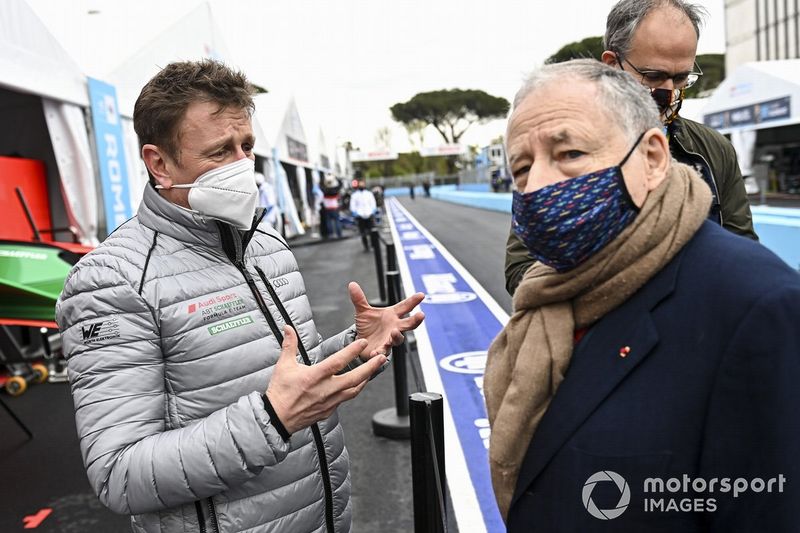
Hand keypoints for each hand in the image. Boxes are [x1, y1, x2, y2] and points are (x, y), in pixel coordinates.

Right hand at [266, 326, 386, 433]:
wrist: (276, 419)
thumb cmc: (279, 392)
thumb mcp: (283, 366)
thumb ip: (289, 345)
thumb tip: (288, 328)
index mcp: (315, 376)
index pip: (338, 361)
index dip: (352, 351)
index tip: (363, 342)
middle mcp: (325, 389)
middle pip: (354, 378)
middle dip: (371, 367)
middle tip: (383, 358)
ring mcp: (329, 402)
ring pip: (354, 390)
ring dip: (366, 379)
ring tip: (374, 370)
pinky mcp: (328, 411)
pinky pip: (345, 399)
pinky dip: (353, 390)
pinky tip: (357, 385)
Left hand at [348, 281, 424, 358]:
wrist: (361, 343)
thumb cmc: (368, 326)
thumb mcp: (363, 311)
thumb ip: (359, 299)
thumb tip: (352, 284)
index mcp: (392, 315)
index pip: (405, 307)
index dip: (413, 301)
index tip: (421, 295)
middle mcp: (394, 327)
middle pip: (409, 324)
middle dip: (415, 320)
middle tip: (421, 315)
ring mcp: (389, 340)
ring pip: (398, 339)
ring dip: (397, 336)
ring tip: (394, 332)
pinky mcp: (382, 350)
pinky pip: (383, 352)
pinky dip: (380, 352)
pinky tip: (376, 352)